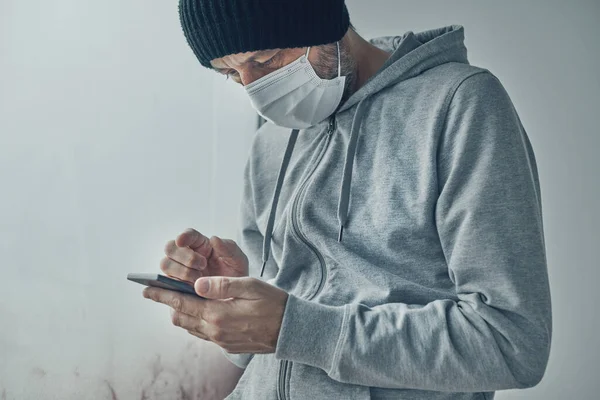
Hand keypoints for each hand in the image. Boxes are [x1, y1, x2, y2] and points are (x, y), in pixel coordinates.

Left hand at [143, 276, 288, 353]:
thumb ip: (222, 285)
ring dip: (182, 314)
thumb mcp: (250, 286)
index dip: (162, 295)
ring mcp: (221, 340)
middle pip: (181, 317)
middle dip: (169, 304)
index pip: (182, 303)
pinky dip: (195, 322)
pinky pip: (203, 334)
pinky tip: (201, 312)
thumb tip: (197, 283)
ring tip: (180, 300)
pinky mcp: (227, 345)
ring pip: (190, 327)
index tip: (146, 289)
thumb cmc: (273, 303)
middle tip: (161, 291)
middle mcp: (215, 330)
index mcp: (218, 314)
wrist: (291, 330)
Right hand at [160, 228, 248, 286]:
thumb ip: (228, 248)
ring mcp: (179, 271)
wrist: (234, 298)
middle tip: (201, 265)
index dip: (183, 236)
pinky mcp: (175, 287)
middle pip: (170, 248)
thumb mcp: (238, 261)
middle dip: (184, 256)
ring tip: (198, 280)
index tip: (182, 240)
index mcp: (201, 245)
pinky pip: (166, 284)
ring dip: (181, 271)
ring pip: (166, 264)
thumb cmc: (236, 275)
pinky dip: (174, 285)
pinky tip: (189, 289)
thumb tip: (214, 239)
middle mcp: (186, 256)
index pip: (188, 235)